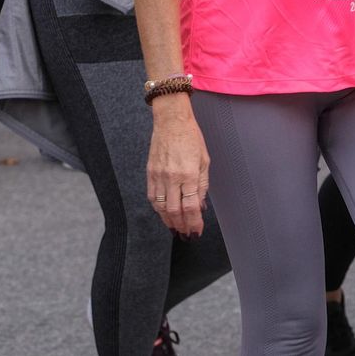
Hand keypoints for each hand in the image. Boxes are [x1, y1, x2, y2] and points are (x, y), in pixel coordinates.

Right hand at [147, 97, 210, 236]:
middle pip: (175, 211)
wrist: (171, 121)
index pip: (191, 207)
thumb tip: (200, 205)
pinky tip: (164, 214)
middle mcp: (172, 177)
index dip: (194, 222)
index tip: (197, 231)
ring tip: (176, 228)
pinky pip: (152, 197)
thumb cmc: (191, 137)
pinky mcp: (150, 173)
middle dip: (181, 226)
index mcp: (189, 174)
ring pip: (161, 207)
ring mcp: (158, 176)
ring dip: (169, 221)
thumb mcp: (204, 160)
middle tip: (186, 234)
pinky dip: (158, 209)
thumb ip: (202, 185)